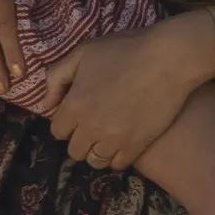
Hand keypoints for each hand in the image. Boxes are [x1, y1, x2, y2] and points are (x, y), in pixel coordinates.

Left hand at [42, 20, 208, 175]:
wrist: (168, 59)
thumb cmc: (124, 50)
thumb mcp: (83, 53)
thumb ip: (57, 77)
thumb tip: (46, 103)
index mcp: (74, 105)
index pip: (57, 130)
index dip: (66, 121)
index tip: (77, 113)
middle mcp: (90, 127)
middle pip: (74, 150)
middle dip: (80, 138)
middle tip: (93, 124)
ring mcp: (114, 139)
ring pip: (95, 161)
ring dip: (97, 150)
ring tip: (107, 136)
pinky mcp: (137, 145)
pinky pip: (118, 164)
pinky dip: (116, 156)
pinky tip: (122, 141)